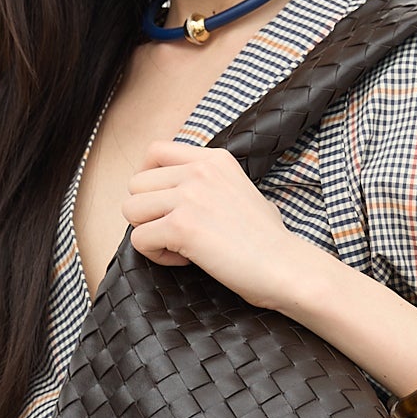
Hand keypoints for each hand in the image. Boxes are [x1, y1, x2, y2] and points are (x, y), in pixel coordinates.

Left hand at [124, 143, 310, 308]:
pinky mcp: (181, 226)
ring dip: (148, 233)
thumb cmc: (268, 241)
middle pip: (136, 184)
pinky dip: (156, 256)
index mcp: (213, 158)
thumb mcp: (242, 190)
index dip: (149, 181)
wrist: (285, 266)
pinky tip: (185, 259)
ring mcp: (189, 196)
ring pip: (131, 209)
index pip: (154, 151)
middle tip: (176, 233)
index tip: (162, 204)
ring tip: (179, 247)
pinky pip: (139, 239)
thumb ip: (212, 183)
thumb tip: (182, 195)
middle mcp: (198, 170)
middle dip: (148, 213)